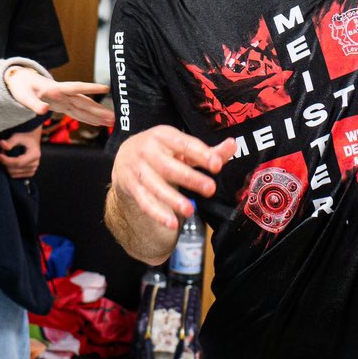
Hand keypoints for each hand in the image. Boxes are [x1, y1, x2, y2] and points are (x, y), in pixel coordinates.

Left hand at [0, 125, 42, 179]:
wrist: (34, 141)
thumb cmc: (26, 138)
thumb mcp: (18, 136)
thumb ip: (10, 141)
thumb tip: (2, 144)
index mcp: (34, 154)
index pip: (19, 162)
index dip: (7, 160)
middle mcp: (35, 164)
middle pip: (15, 168)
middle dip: (6, 162)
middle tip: (3, 153)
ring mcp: (33, 169)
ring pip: (14, 173)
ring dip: (7, 166)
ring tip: (7, 157)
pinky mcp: (29, 173)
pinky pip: (16, 175)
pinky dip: (10, 170)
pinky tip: (11, 162)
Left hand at [5, 69, 112, 126]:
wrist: (21, 81)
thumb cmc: (21, 87)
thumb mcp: (23, 95)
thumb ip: (33, 104)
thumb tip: (44, 111)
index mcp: (55, 89)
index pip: (76, 87)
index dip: (91, 88)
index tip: (106, 88)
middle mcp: (64, 94)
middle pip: (85, 102)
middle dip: (100, 110)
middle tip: (114, 117)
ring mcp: (65, 100)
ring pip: (84, 108)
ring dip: (98, 115)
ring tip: (112, 121)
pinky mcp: (63, 106)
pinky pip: (78, 113)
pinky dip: (89, 118)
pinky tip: (99, 123)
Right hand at [111, 126, 235, 230]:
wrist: (124, 155)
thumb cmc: (161, 150)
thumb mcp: (181, 146)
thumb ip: (207, 150)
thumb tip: (233, 145)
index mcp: (163, 136)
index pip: (184, 144)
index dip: (201, 154)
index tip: (217, 164)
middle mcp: (148, 151)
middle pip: (169, 167)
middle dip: (190, 178)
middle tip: (210, 188)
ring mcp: (138, 170)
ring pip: (155, 186)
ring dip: (173, 199)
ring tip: (190, 210)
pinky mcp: (132, 187)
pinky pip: (145, 202)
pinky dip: (158, 214)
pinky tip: (173, 223)